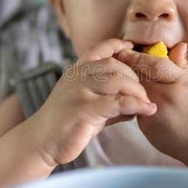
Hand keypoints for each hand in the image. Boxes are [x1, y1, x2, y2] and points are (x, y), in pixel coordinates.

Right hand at [32, 39, 156, 165]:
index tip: (131, 47)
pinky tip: (147, 110)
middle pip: (115, 65)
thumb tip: (140, 102)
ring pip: (117, 80)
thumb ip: (111, 99)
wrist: (40, 142)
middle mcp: (77, 77)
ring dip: (137, 91)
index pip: (98, 49)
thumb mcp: (89, 104)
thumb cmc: (66, 124)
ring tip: (146, 103)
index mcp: (76, 71)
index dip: (116, 45)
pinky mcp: (84, 109)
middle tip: (145, 93)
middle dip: (135, 77)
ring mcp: (79, 91)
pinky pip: (117, 102)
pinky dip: (136, 105)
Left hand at [117, 43, 187, 164]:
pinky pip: (135, 109)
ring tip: (122, 78)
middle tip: (117, 60)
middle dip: (126, 68)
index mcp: (180, 82)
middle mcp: (165, 97)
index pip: (153, 64)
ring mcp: (154, 113)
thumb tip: (178, 46)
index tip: (125, 49)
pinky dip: (132, 102)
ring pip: (133, 93)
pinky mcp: (147, 128)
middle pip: (138, 76)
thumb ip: (183, 65)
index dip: (136, 56)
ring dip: (127, 85)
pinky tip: (132, 99)